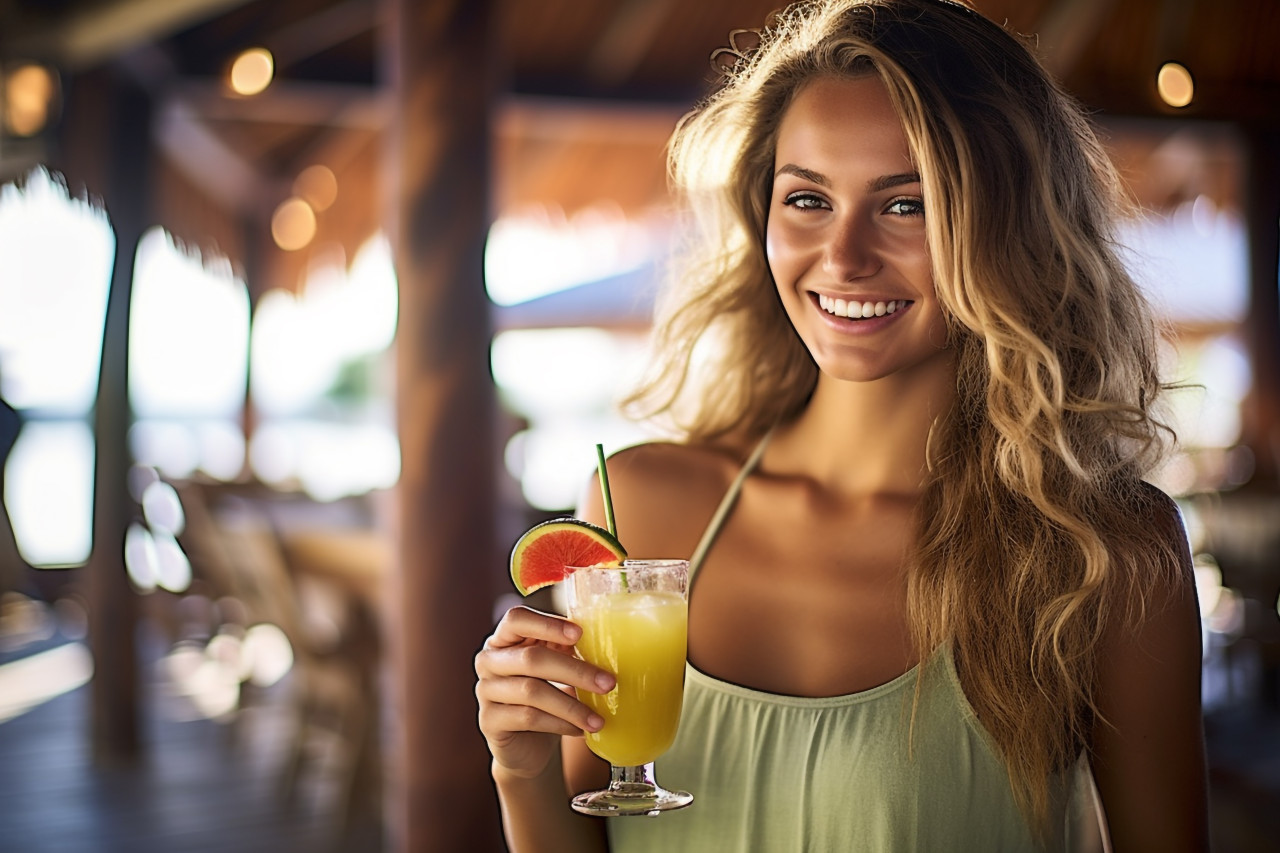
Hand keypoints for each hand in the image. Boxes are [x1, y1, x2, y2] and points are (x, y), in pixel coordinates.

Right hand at [475, 606, 615, 779]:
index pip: (516, 619)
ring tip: (598, 719)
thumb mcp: (554, 668)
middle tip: (608, 683)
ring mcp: (485, 691)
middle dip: (575, 671)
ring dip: (572, 706)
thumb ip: (567, 650)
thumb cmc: (543, 696)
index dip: (547, 624)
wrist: (523, 744)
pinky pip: (528, 718)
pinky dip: (560, 724)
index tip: (579, 634)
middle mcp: (489, 661)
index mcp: (504, 639)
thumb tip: (607, 639)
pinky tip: (580, 730)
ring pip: (532, 692)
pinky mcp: (489, 721)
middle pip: (532, 659)